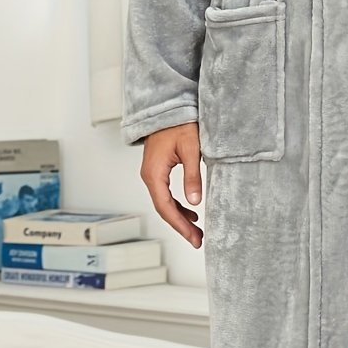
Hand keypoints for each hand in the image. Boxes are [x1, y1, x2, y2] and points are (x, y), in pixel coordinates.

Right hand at [140, 122, 203, 247]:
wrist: (168, 107)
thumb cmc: (179, 124)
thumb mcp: (191, 149)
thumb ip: (192, 176)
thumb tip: (194, 202)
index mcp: (154, 173)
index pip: (166, 207)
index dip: (179, 225)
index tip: (193, 237)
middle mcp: (149, 176)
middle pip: (164, 209)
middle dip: (180, 226)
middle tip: (197, 240)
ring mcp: (152, 173)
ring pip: (164, 203)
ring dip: (179, 217)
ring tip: (196, 230)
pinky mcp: (158, 170)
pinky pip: (165, 194)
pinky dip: (178, 205)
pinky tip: (190, 211)